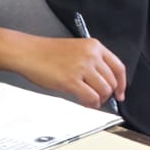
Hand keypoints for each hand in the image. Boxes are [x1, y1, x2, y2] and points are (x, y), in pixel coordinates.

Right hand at [10, 35, 127, 109]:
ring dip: (100, 100)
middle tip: (100, 99)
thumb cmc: (47, 52)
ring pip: (104, 91)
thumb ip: (92, 61)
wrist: (27, 52)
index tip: (121, 93)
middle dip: (108, 94)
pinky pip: (91, 98)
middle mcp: (91, 55)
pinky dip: (92, 104)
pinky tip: (86, 103)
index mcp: (94, 46)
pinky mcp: (71, 80)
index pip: (118, 67)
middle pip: (112, 82)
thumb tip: (104, 82)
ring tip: (91, 101)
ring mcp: (82, 68)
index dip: (122, 84)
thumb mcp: (76, 49)